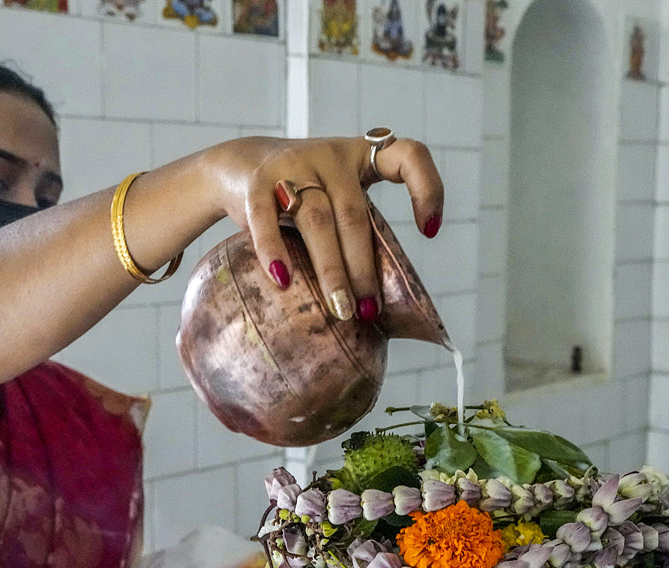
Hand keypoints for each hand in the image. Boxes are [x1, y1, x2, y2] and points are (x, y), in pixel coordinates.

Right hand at [201, 136, 443, 320]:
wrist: (239, 163)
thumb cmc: (301, 193)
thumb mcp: (334, 198)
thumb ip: (355, 230)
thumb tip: (374, 306)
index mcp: (361, 157)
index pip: (408, 156)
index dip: (427, 188)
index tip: (430, 231)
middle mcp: (330, 156)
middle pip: (353, 215)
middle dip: (363, 267)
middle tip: (369, 311)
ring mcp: (293, 164)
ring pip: (317, 220)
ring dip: (331, 269)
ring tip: (340, 308)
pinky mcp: (257, 181)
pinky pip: (266, 218)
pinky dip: (274, 250)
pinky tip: (283, 281)